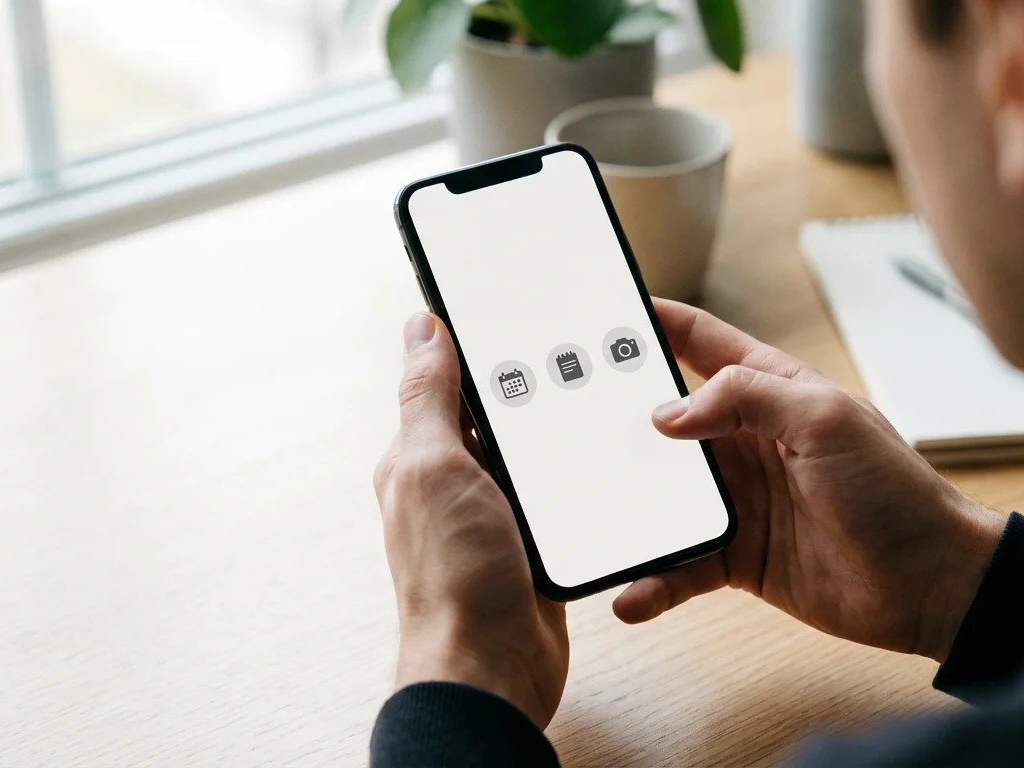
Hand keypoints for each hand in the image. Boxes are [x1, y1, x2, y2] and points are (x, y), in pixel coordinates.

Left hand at [373, 313, 567, 727]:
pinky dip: (578, 479)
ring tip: (598, 400)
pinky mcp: (534, 544)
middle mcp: (455, 481)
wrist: (492, 666)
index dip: (478, 343)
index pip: (448, 380)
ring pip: (535, 452)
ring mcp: (496, 514)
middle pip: (499, 412)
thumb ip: (427, 397)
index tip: (517, 307)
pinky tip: (604, 463)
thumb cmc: (453, 575)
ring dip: (560, 432)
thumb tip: (419, 326)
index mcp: (421, 455)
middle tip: (575, 352)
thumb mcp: (433, 468)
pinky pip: (559, 495)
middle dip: (532, 385)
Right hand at [613, 300, 1004, 661]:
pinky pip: (680, 565)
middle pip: (663, 422)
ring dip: (626, 507)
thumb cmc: (896, 491)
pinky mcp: (737, 556)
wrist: (931, 584)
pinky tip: (630, 593)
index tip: (599, 313)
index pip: (699, 341)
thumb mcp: (826, 421)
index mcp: (771, 391)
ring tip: (585, 516)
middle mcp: (746, 441)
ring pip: (661, 496)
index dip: (652, 322)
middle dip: (614, 420)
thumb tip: (669, 411)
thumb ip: (747, 398)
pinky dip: (653, 579)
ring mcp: (740, 500)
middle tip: (560, 422)